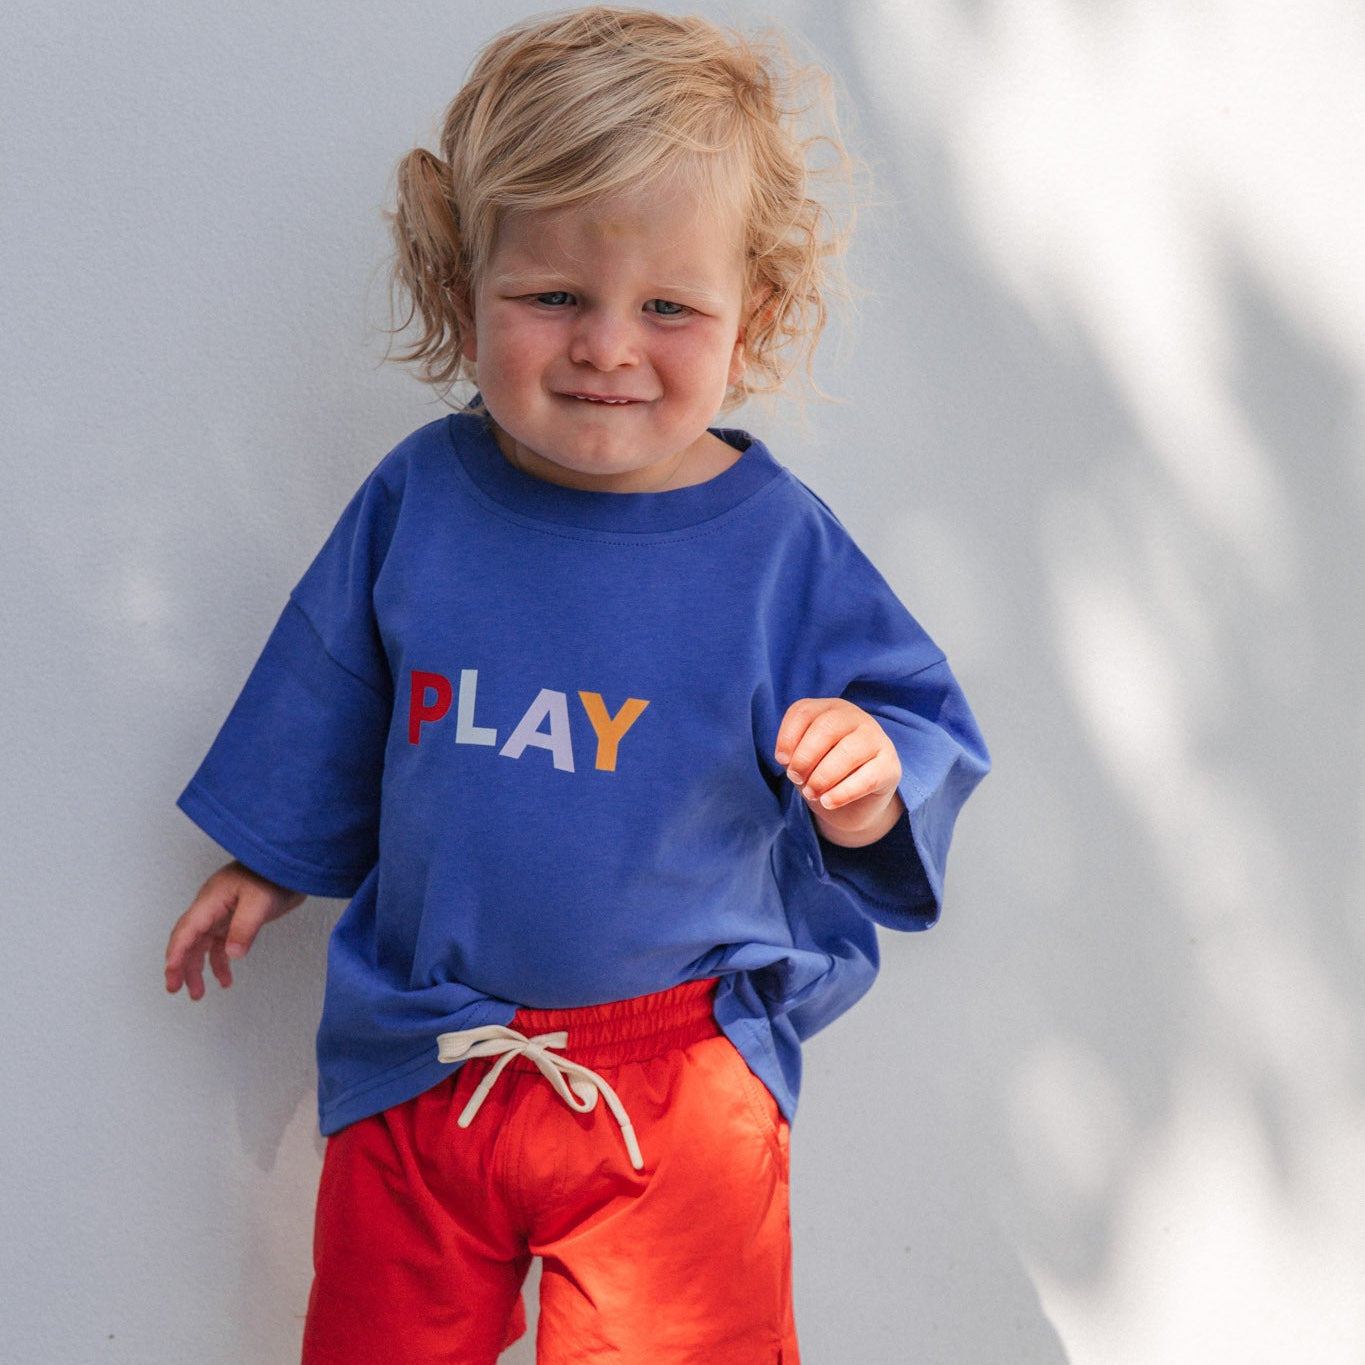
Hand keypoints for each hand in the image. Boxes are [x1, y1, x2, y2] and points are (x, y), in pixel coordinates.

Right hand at [164, 860, 304, 999]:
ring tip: (198, 994)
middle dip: (179, 965)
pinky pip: (220, 945)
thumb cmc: (273, 874)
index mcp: (211, 900)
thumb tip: (233, 954)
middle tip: (175, 989)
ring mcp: (222, 914)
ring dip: (198, 969)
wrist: (290, 864)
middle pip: (188, 940)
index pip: (187, 929)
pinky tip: (225, 979)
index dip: (177, 952)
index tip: (171, 973)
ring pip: (201, 946)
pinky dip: (220, 963)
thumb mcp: (260, 901)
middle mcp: (211, 908)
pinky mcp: (234, 919)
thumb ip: (245, 927)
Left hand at [774, 698, 905, 847]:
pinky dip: (842, 793)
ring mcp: (876, 739)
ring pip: (847, 752)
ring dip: (822, 777)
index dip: (787, 737)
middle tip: (796, 779)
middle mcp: (855, 717)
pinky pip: (867, 778)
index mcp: (829, 709)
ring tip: (811, 793)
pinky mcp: (890, 766)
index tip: (782, 761)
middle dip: (804, 757)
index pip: (804, 712)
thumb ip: (794, 754)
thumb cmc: (822, 773)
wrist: (851, 804)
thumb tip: (788, 759)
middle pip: (827, 727)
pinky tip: (828, 802)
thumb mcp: (803, 759)